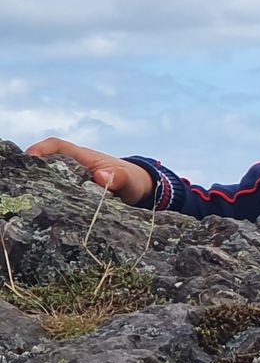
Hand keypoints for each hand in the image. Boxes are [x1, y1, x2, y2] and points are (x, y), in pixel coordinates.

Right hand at [25, 137, 152, 205]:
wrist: (139, 192)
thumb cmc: (133, 180)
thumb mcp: (130, 180)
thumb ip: (120, 177)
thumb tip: (100, 176)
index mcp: (84, 158)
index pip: (58, 146)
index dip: (41, 149)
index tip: (28, 157)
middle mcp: (73, 169)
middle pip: (46, 165)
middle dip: (30, 171)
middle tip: (18, 185)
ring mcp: (72, 184)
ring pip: (48, 182)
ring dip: (37, 189)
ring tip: (24, 203)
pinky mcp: (74, 198)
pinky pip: (57, 198)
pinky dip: (48, 204)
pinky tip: (39, 216)